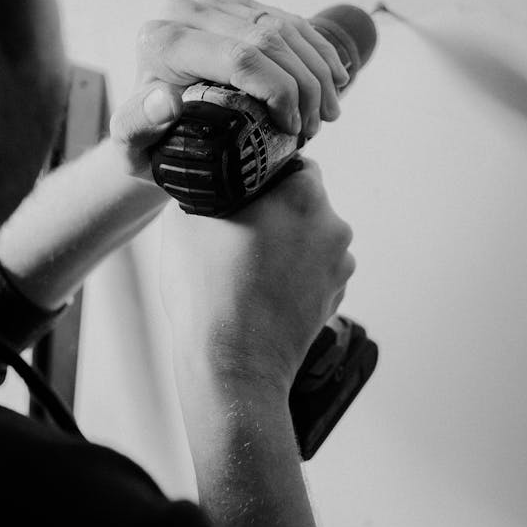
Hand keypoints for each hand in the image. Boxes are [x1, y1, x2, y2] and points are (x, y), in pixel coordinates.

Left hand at [109, 0, 349, 179]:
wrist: (152, 129)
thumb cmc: (145, 144)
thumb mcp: (133, 146)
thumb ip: (138, 126)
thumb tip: (165, 102)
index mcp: (163, 39)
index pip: (239, 56)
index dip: (278, 91)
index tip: (294, 128)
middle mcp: (187, 12)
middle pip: (267, 39)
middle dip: (305, 84)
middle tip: (318, 126)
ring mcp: (215, 4)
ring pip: (283, 27)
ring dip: (318, 69)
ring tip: (331, 112)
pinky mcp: (237, 5)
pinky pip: (288, 20)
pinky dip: (317, 49)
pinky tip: (335, 77)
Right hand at [159, 157, 355, 395]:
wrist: (233, 365)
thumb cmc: (207, 291)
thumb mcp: (186, 220)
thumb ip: (207, 185)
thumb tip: (209, 177)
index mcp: (301, 193)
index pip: (291, 162)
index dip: (263, 174)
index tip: (243, 192)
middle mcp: (332, 223)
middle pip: (304, 200)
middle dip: (277, 210)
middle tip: (240, 233)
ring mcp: (340, 263)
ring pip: (311, 236)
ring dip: (288, 243)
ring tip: (249, 269)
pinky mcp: (337, 295)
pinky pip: (317, 269)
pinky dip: (297, 273)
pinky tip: (265, 290)